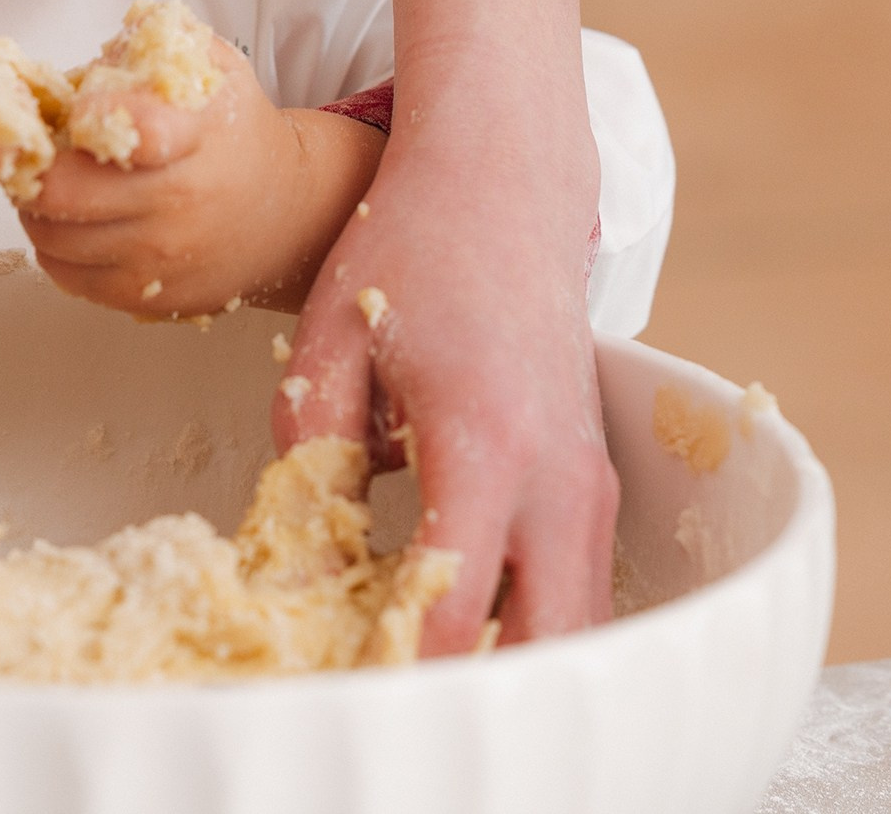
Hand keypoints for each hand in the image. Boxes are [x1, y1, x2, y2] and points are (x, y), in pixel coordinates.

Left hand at [20, 37, 383, 315]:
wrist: (288, 216)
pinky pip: (65, 276)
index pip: (135, 130)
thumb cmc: (236, 134)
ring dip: (39, 210)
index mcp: (191, 136)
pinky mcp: (145, 298)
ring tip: (61, 187)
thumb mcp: (212, 68)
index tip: (79, 113)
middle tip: (42, 155)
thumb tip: (88, 57)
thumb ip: (153, 42)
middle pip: (58, 192)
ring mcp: (157, 258)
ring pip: (49, 237)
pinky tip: (79, 225)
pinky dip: (57, 248)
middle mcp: (174, 203)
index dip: (91, 116)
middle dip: (36, 167)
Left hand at [279, 82, 613, 647]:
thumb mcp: (329, 346)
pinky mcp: (595, 482)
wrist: (503, 180)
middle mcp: (559, 476)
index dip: (395, 670)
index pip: (453, 607)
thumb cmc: (410, 248)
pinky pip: (579, 588)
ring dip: (508, 667)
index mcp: (485, 442)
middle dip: (475, 698)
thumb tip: (294, 571)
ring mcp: (590, 482)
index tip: (335, 689)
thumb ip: (308, 460)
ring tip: (419, 675)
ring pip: (576, 628)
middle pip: (546, 649)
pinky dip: (532, 626)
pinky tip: (459, 627)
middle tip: (392, 710)